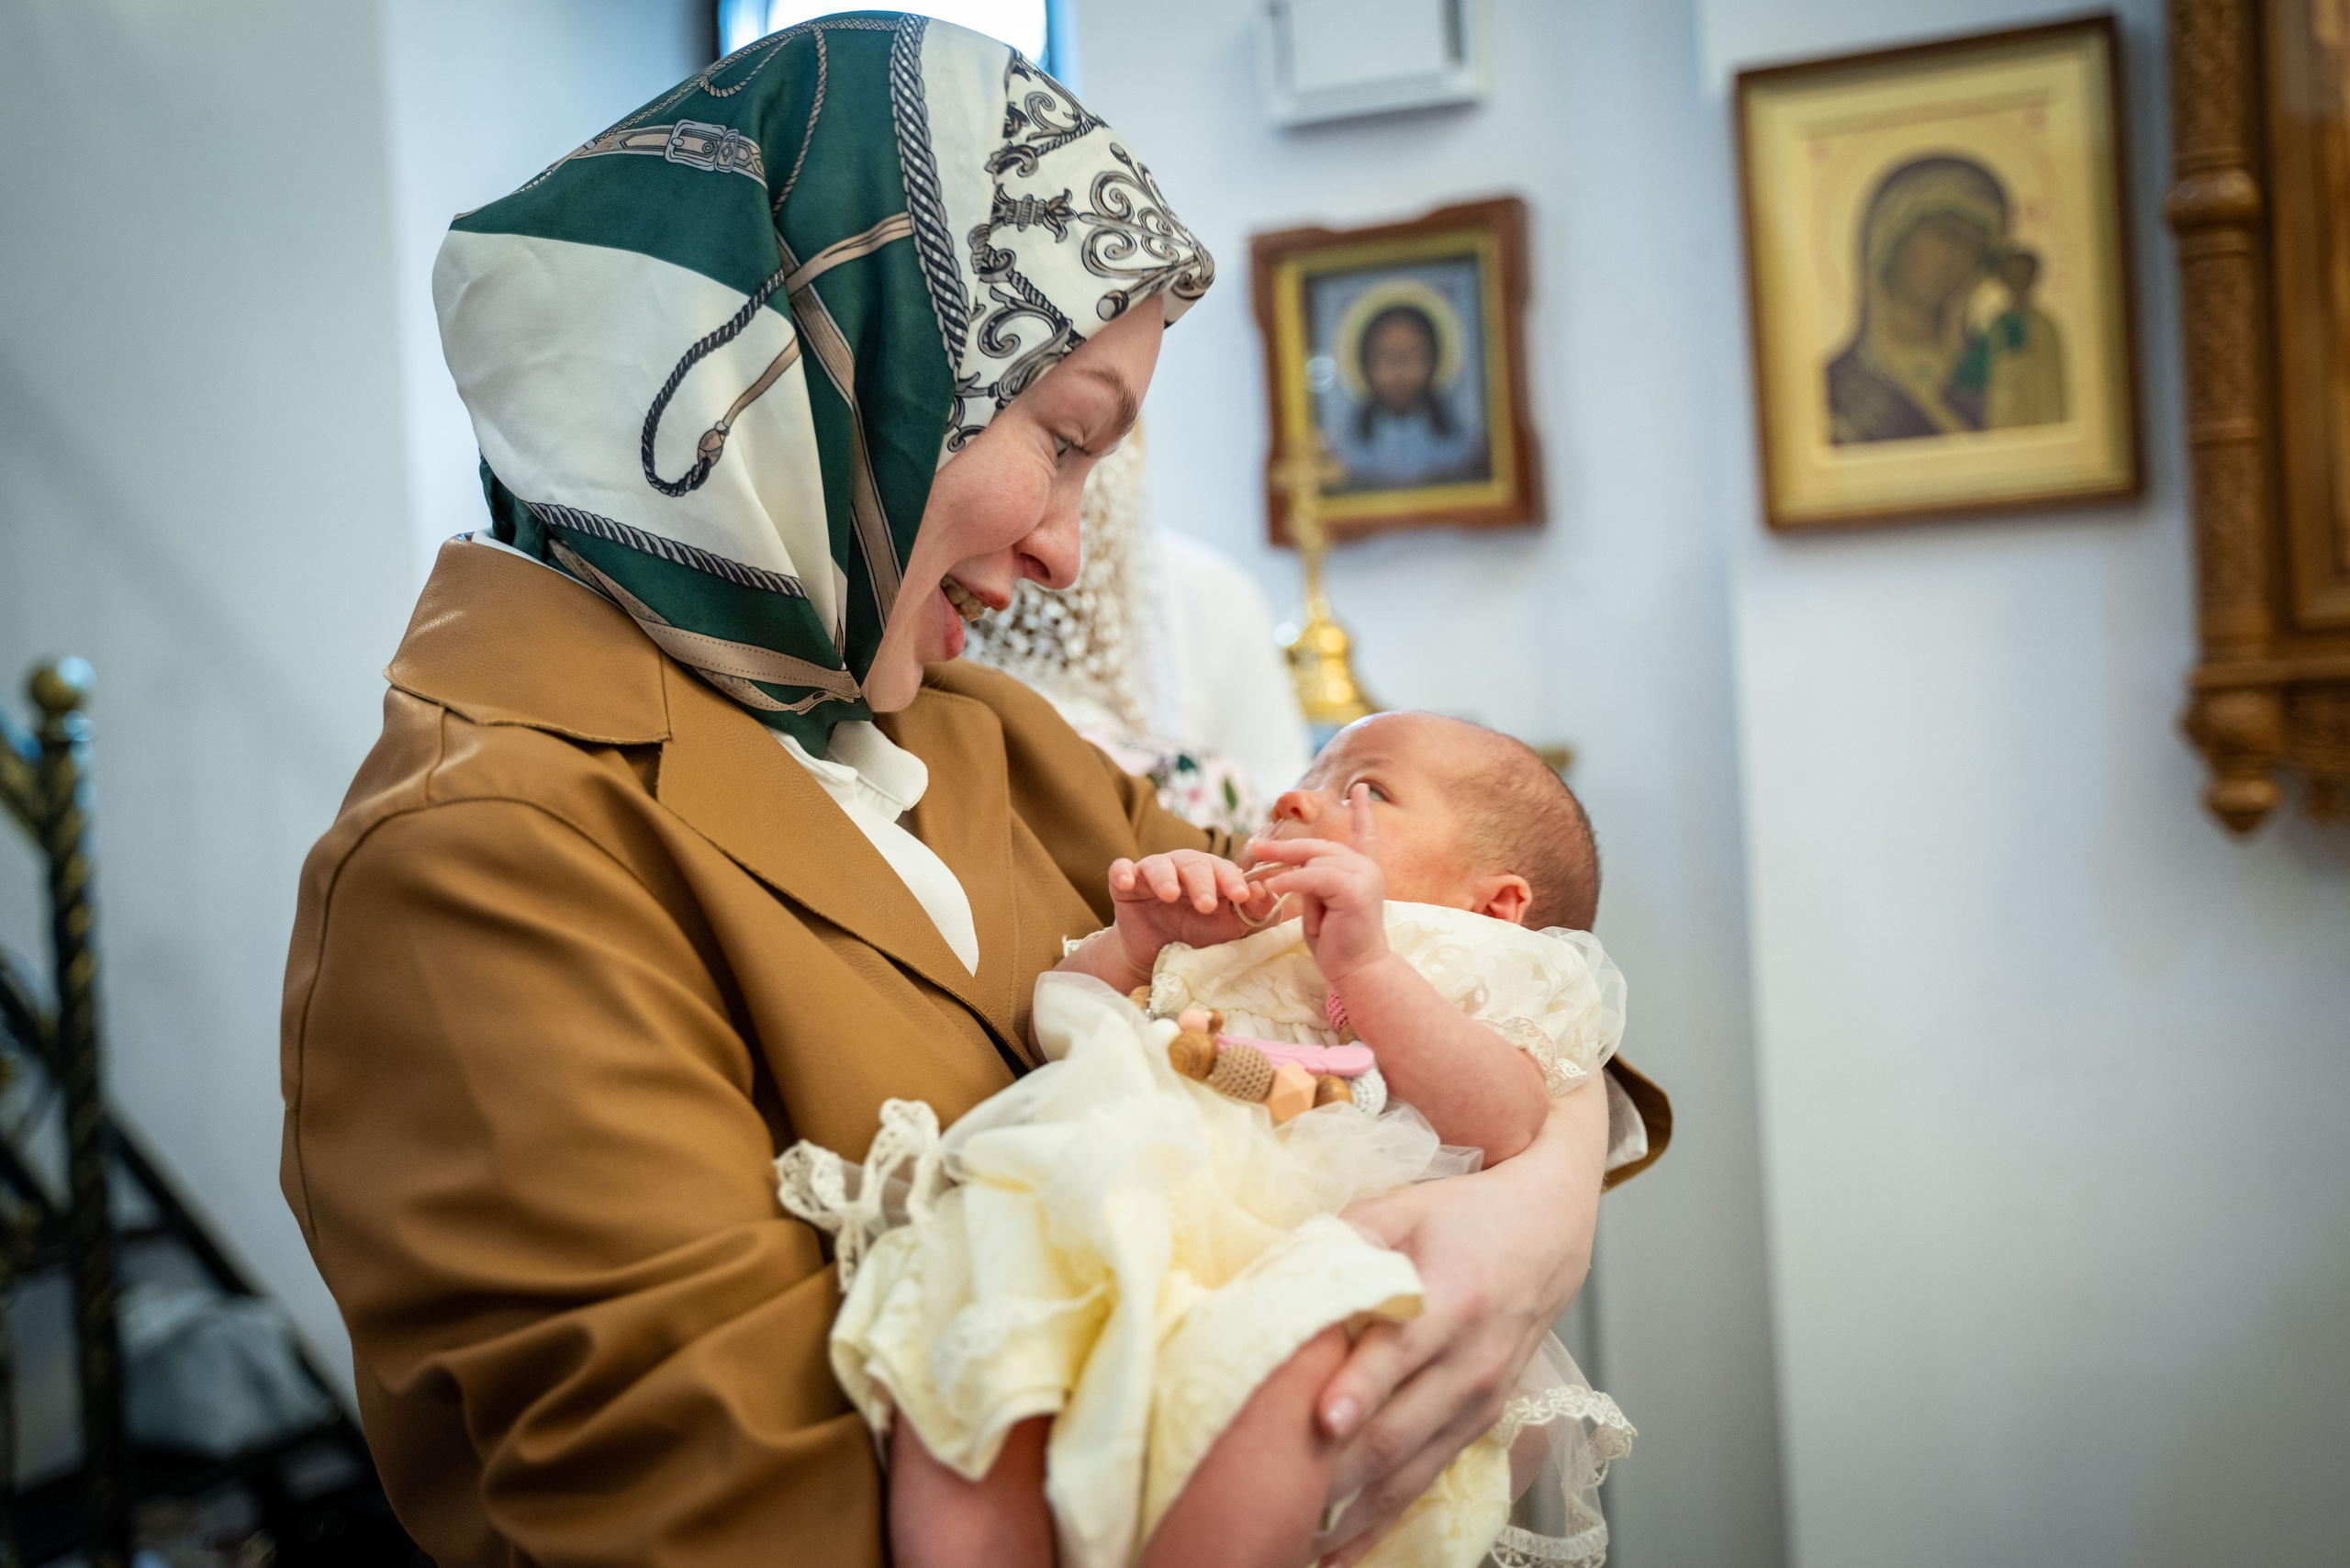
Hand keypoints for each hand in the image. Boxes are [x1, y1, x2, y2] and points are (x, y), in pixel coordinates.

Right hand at [1105, 849, 1271, 987]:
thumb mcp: (1231, 928)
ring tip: (1169, 895)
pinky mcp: (1125, 885)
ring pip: (1158, 864)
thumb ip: (1253, 912)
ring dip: (1165, 877)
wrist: (1158, 958)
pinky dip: (1123, 872)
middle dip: (1201, 882)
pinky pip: (1120, 870)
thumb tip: (1262, 891)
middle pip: (1193, 863)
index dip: (1233, 880)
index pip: (1224, 868)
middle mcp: (1182, 868)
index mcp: (1211, 874)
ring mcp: (1152, 874)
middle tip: (1206, 905)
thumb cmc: (1200, 937)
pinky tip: (1126, 882)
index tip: (1241, 896)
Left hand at [1245, 785, 1387, 983]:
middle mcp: (1367, 869)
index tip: (1359, 789)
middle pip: (1321, 847)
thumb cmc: (1339, 945)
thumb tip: (1293, 871)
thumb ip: (1313, 883)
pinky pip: (1314, 877)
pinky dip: (1291, 881)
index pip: (1364, 834)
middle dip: (1286, 848)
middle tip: (1255, 847)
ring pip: (1316, 859)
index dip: (1361, 812)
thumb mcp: (1322, 906)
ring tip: (1261, 874)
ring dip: (1285, 865)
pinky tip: (1274, 887)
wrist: (1359, 971)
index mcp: (1363, 871)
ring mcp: (1364, 877)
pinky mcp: (1354, 890)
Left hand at [1311, 1082, 1609, 1564]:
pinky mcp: (1479, 1426)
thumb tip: (1276, 1283)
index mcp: (1453, 1299)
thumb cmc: (1466, 1219)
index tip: (1324, 1420)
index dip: (1360, 1389)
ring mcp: (1479, 1402)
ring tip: (1296, 1547)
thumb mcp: (1403, 1208)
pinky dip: (1383, 1520)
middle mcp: (1471, 1362)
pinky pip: (1427, 1482)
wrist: (1547, 1234)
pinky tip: (1340, 1549)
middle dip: (1337, 1472)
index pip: (1399, 1352)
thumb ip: (1341, 1242)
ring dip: (1353, 1514)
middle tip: (1278, 1501)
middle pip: (1398, 1430)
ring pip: (1410, 1473)